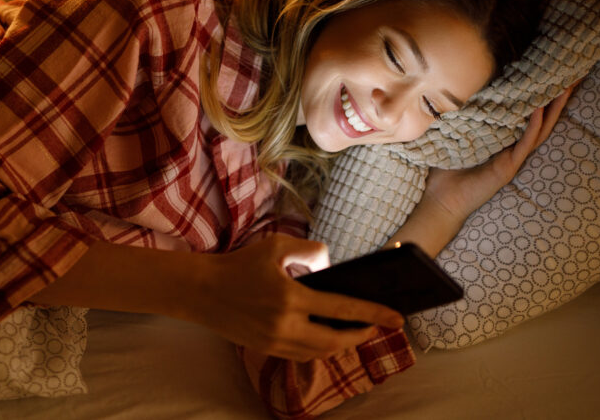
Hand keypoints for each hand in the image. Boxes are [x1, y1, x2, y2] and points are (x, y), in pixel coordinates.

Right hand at [192, 235, 404, 361]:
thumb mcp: (276, 245)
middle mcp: (284, 325)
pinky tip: (328, 336)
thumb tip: (332, 265)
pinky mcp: (266, 349)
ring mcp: (275, 341)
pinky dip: (320, 347)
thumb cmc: (239, 264)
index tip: (397, 318)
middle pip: (336, 340)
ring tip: (356, 331)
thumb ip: (310, 250)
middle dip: (361, 335)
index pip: (342, 309)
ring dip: (342, 344)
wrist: (201, 291)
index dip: (374, 314)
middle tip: (378, 326)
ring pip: (320, 352)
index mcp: (290, 297)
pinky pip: (302, 354)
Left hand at [424, 82, 577, 225]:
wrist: (441, 199)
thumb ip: (461, 117)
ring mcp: (513, 158)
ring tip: (564, 88)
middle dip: (558, 99)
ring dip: (553, 110)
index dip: (541, 96)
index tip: (553, 74)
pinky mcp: (508, 167)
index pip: (528, 115)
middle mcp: (513, 148)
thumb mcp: (455, 136)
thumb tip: (452, 88)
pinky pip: (524, 144)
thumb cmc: (446, 169)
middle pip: (543, 120)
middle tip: (573, 76)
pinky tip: (539, 111)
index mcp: (504, 140)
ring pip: (540, 130)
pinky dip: (532, 127)